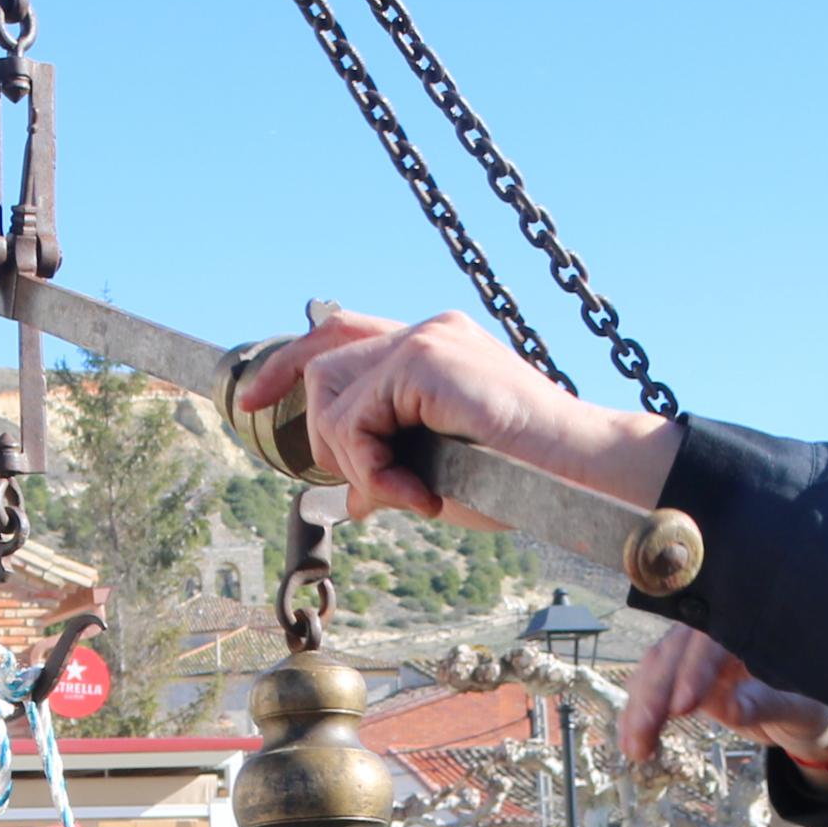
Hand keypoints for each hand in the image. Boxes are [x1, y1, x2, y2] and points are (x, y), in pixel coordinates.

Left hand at [233, 307, 678, 525]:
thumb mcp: (441, 469)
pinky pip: (356, 420)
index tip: (252, 401)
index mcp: (434, 346)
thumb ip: (394, 464)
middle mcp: (427, 330)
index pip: (340, 334)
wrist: (575, 474)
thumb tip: (354, 495)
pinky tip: (421, 496)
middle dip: (331, 440)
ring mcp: (426, 339)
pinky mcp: (424, 360)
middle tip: (381, 490)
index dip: (289, 364)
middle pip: (323, 365)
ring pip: (332, 396)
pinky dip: (376, 470)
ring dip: (358, 460)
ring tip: (412, 494)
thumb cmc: (524, 477)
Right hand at [612, 625, 827, 779]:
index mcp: (753, 630)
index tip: (683, 707)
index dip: (694, 671)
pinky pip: (654, 689)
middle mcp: (718, 634)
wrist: (810, 717)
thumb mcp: (802, 708)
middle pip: (674, 652)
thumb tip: (729, 707)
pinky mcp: (685, 679)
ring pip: (656, 669)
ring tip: (634, 748)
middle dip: (655, 693)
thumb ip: (767, 704)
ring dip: (640, 707)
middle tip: (644, 733)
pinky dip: (639, 715)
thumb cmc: (817, 705)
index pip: (713, 641)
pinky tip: (631, 741)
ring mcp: (697, 656)